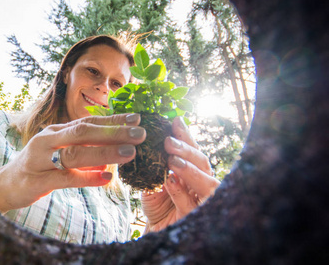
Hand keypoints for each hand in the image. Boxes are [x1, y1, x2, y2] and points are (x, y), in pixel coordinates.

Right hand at [0, 114, 145, 212]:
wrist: (4, 184)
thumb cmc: (37, 167)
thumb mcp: (60, 154)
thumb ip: (83, 152)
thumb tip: (111, 155)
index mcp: (56, 131)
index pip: (88, 122)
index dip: (113, 120)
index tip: (137, 118)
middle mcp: (48, 140)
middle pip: (84, 132)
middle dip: (113, 132)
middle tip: (140, 133)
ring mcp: (41, 159)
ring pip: (75, 153)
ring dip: (104, 152)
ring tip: (129, 153)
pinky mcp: (37, 180)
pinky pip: (64, 178)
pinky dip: (86, 178)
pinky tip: (106, 178)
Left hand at [141, 116, 219, 232]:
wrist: (156, 230)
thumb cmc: (158, 204)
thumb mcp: (151, 181)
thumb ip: (153, 165)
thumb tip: (144, 140)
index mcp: (192, 171)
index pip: (192, 150)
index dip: (185, 135)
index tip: (175, 120)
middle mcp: (201, 183)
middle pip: (203, 162)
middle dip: (187, 150)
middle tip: (168, 141)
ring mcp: (202, 200)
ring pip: (207, 182)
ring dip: (190, 170)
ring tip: (172, 161)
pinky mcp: (196, 218)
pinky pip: (193, 204)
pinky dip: (181, 193)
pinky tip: (169, 182)